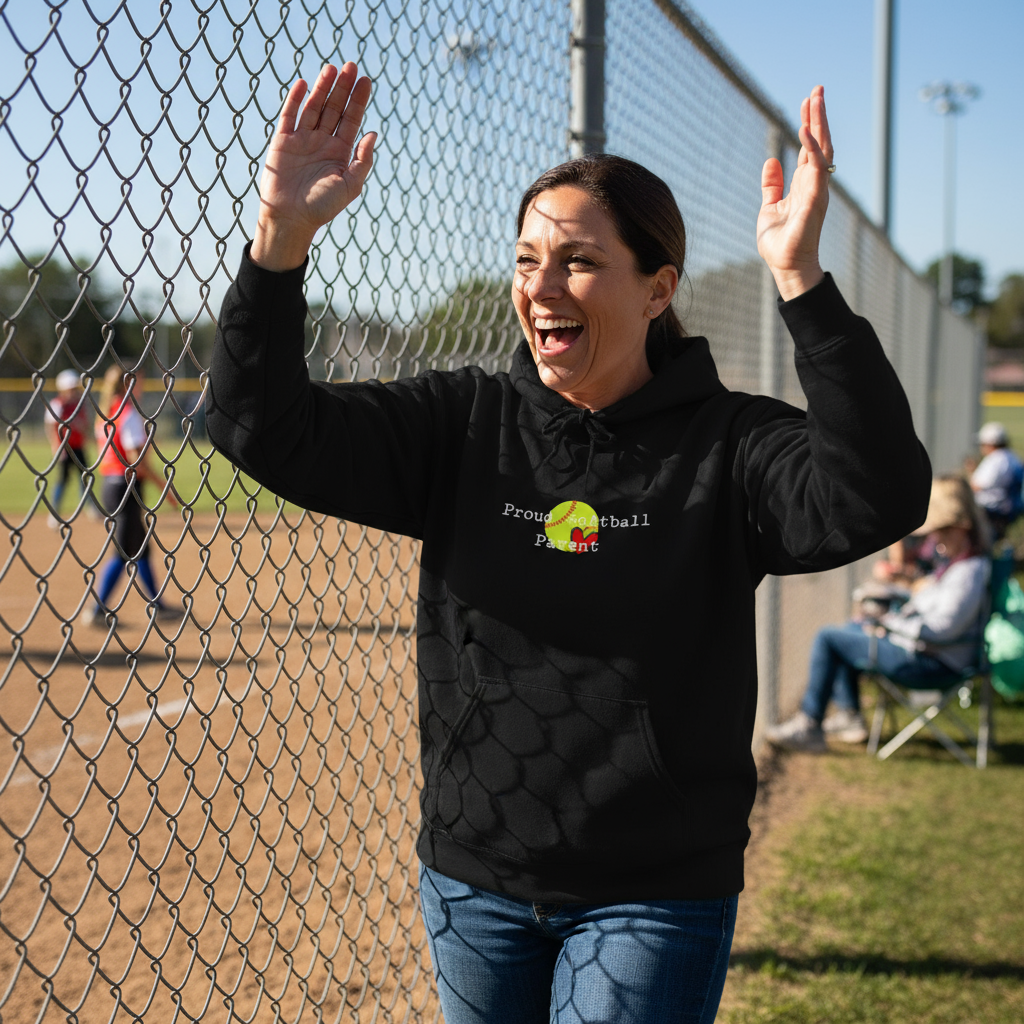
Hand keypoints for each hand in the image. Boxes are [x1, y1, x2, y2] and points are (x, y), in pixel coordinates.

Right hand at [251, 62, 376, 271]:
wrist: (291, 219)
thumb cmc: (323, 207)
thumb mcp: (350, 185)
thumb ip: (363, 160)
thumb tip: (373, 133)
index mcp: (340, 153)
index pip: (351, 120)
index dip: (358, 100)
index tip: (366, 80)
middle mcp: (322, 143)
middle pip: (334, 108)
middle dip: (343, 88)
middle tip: (351, 66)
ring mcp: (302, 140)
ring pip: (314, 107)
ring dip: (323, 88)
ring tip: (332, 68)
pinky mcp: (282, 142)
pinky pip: (289, 116)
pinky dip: (295, 99)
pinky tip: (304, 84)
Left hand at [757, 85, 833, 300]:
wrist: (785, 266)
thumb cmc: (779, 242)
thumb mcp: (769, 207)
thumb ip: (772, 185)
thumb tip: (771, 162)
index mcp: (805, 184)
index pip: (810, 148)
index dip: (809, 124)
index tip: (807, 102)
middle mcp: (815, 183)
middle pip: (820, 142)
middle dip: (818, 115)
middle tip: (817, 89)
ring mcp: (817, 190)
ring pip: (822, 148)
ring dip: (819, 123)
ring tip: (815, 98)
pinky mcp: (815, 199)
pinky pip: (817, 168)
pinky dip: (812, 148)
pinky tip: (804, 129)